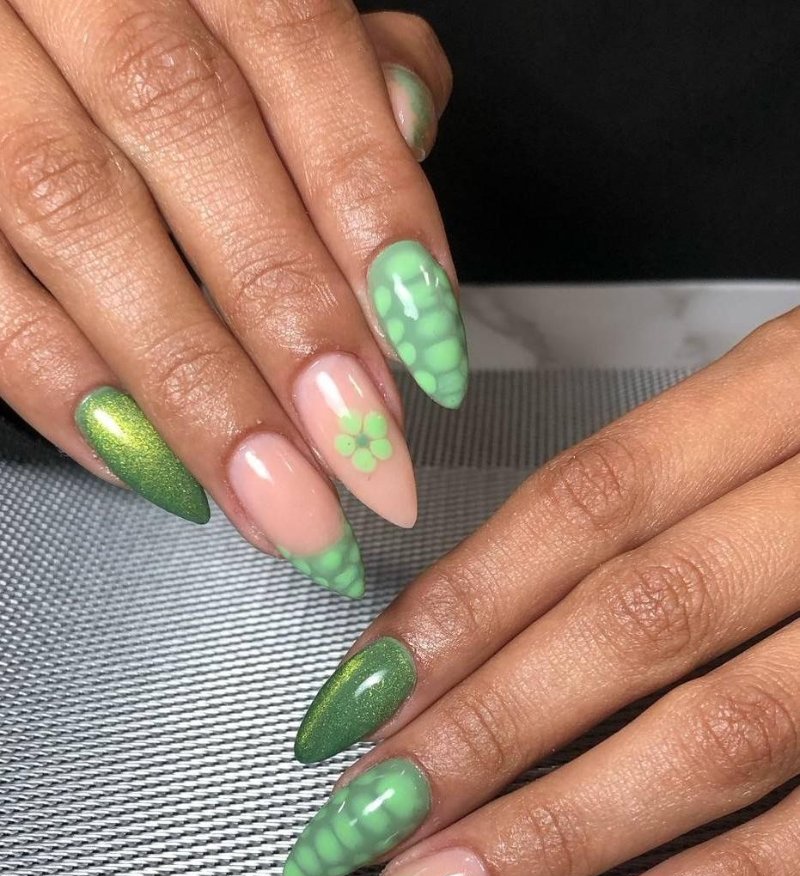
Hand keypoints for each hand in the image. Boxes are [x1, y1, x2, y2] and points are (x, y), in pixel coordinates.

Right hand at [0, 0, 463, 598]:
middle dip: (289, 318)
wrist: (10, 3)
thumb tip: (407, 135)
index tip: (427, 349)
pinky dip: (64, 386)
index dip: (370, 202)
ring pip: (73, 215)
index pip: (292, 38)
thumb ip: (330, 55)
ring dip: (191, 384)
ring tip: (279, 499)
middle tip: (366, 460)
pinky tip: (153, 466)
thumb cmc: (140, 3)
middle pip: (186, 132)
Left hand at [285, 310, 799, 875]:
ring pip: (724, 730)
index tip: (353, 700)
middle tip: (360, 826)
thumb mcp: (781, 408)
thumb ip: (656, 498)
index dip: (457, 608)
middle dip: (481, 736)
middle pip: (633, 622)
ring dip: (563, 832)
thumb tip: (473, 623)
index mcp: (794, 386)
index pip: (585, 504)